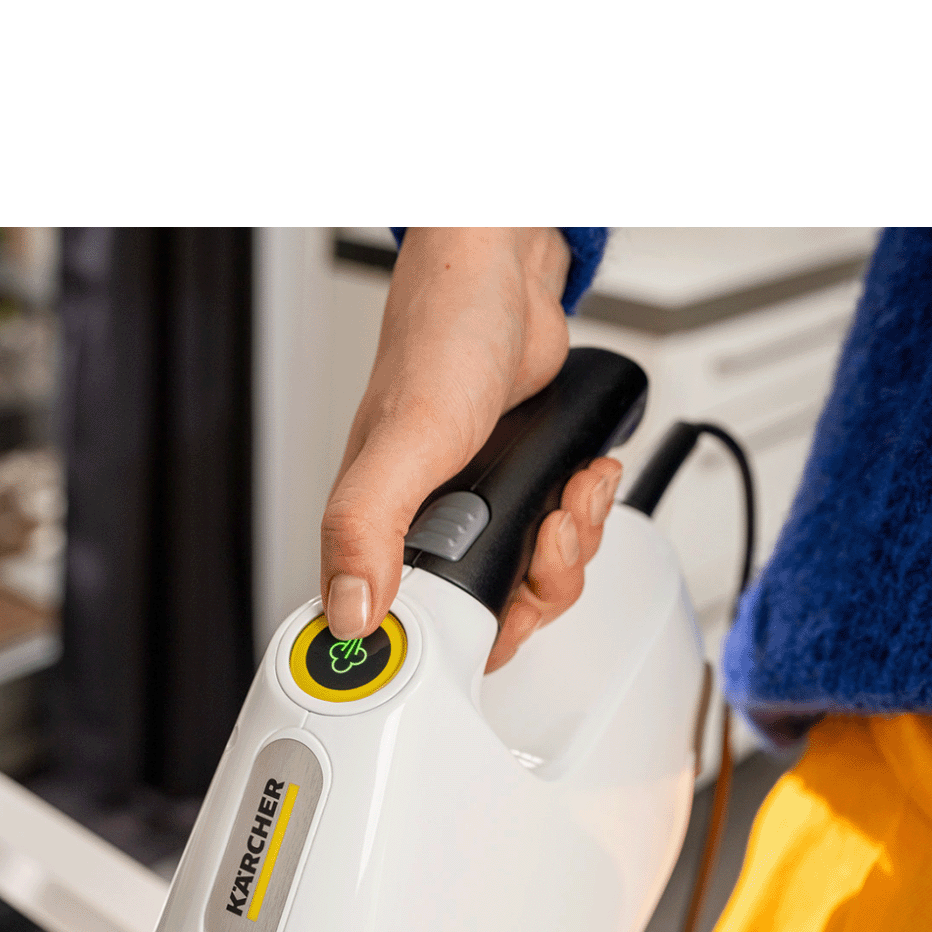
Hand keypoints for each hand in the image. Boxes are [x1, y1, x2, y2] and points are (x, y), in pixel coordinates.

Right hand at [320, 227, 622, 671]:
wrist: (504, 280)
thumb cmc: (441, 341)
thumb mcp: (404, 441)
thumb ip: (367, 528)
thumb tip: (349, 614)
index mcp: (374, 532)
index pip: (395, 635)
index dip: (437, 650)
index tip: (473, 633)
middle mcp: (420, 531)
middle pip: (481, 622)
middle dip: (531, 591)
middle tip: (543, 540)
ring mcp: (473, 515)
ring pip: (527, 588)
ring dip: (568, 550)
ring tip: (570, 499)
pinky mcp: (515, 497)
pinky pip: (556, 545)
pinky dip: (582, 521)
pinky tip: (580, 482)